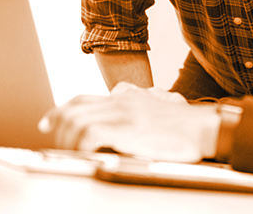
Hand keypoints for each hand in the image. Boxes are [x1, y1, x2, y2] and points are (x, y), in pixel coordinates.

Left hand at [38, 83, 221, 162]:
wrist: (205, 127)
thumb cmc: (183, 124)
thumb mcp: (153, 105)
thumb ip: (133, 102)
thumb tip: (119, 103)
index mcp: (124, 98)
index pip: (81, 99)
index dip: (59, 111)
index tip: (47, 123)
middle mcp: (120, 102)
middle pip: (73, 109)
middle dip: (57, 128)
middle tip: (56, 145)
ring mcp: (123, 115)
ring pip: (77, 121)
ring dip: (68, 140)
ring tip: (72, 153)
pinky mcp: (128, 130)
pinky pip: (92, 134)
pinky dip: (83, 145)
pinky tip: (87, 154)